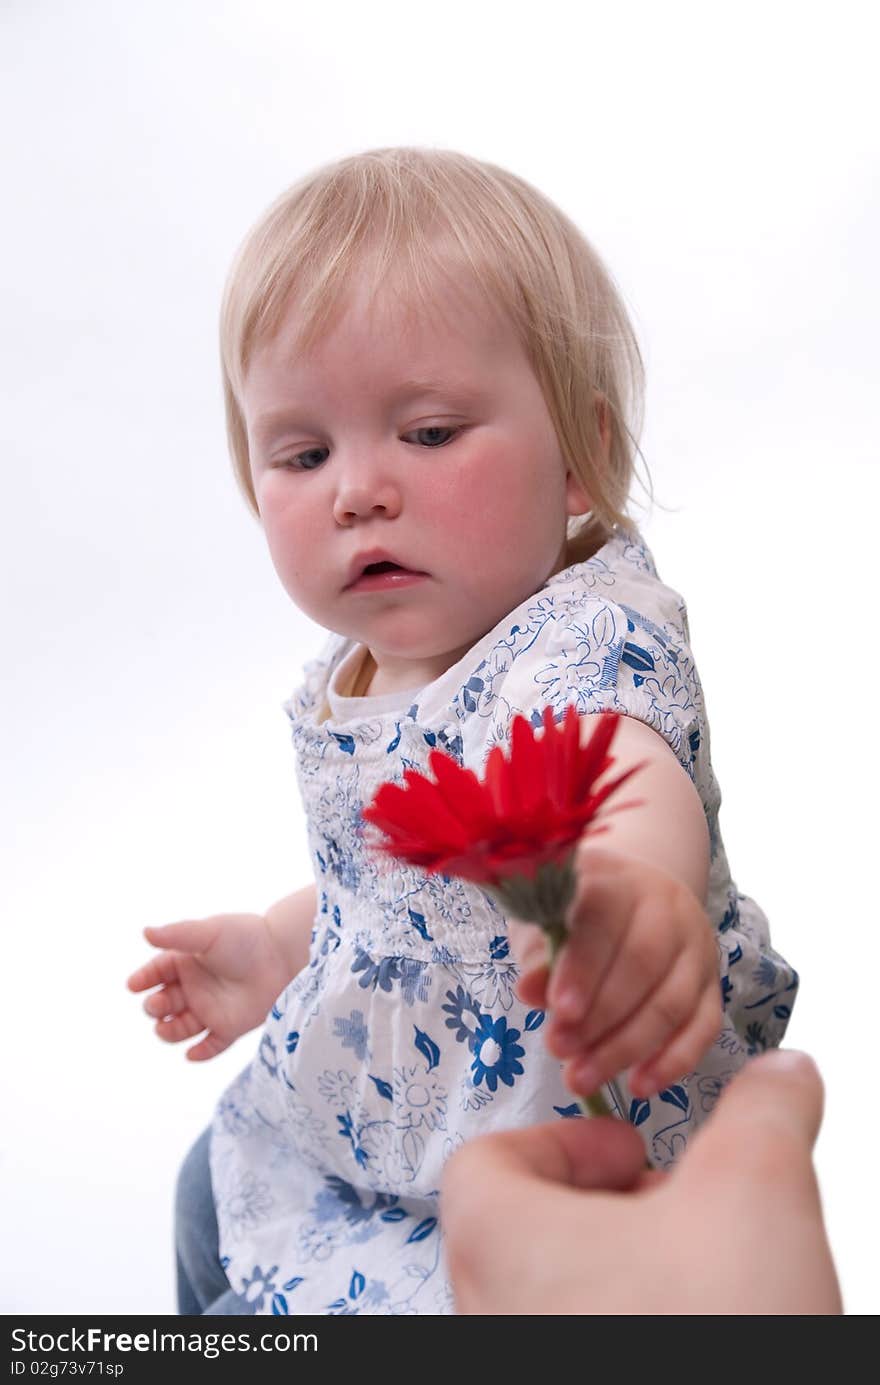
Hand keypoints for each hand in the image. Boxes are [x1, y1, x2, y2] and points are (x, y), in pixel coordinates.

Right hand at [126, 912, 290, 1059]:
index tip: (133, 985)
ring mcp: (210, 1009)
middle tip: (158, 1005)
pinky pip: (211, 1046)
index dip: (144, 979)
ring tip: (164, 1028)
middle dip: (155, 1006)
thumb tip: (145, 933)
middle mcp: (194, 987)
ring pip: (180, 1028)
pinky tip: (192, 1054)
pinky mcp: (230, 1027)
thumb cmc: (245, 937)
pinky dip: (200, 1053)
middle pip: (163, 1003)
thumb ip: (177, 935)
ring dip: (169, 1031)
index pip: (156, 973)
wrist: (283, 954)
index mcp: (186, 962)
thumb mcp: (209, 933)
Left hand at [442, 1049, 841, 1314]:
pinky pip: (578, 1345)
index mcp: (500, 1244)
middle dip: (613, 1211)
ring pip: (556, 1303)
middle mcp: (489, 1317)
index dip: (564, 1144)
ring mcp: (520, 1368)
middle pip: (524, 1232)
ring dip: (628, 1276)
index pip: (486, 1163)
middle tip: (682, 1215)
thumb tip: (784, 1072)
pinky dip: (633, 1325)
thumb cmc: (711, 1335)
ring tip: (706, 1279)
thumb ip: (765, 1111)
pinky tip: (707, 1328)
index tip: (635, 1153)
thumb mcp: (756, 1190)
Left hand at [511, 844, 721, 1098]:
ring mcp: (696, 944)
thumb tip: (530, 993)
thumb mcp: (546, 921)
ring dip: (628, 1047)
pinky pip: (703, 1026)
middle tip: (559, 1052)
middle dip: (600, 1016)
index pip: (605, 916)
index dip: (583, 965)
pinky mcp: (713, 982)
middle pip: (643, 963)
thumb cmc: (575, 913)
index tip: (557, 1009)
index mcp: (617, 878)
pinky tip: (640, 1086)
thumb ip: (540, 953)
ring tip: (582, 1078)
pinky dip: (674, 1061)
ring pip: (673, 1000)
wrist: (630, 899)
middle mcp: (667, 905)